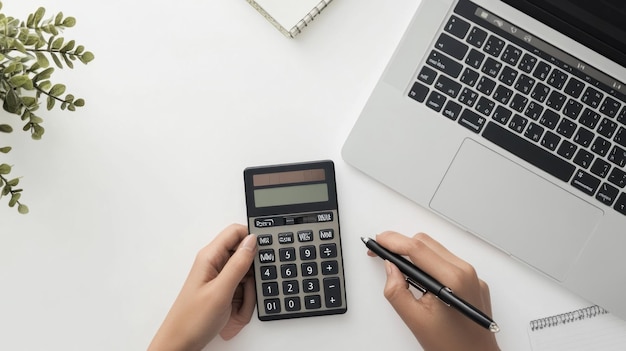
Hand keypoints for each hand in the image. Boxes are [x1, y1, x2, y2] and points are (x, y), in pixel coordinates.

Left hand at [148, 224, 256, 350]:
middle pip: (246, 257)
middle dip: (252, 276)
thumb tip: (252, 240)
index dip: (252, 240)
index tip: (262, 257)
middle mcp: (215, 264)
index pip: (237, 232)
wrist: (181, 344)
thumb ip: (238, 263)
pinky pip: (244, 292)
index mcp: (210, 257)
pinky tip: (234, 312)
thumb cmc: (191, 320)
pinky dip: (244, 303)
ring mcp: (221, 279)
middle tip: (244, 291)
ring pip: (248, 277)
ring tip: (235, 306)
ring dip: (248, 293)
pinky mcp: (224, 291)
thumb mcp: (220, 291)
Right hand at [368, 231, 499, 350]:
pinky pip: (446, 261)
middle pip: (426, 243)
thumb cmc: (452, 346)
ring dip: (414, 253)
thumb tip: (390, 267)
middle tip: (382, 254)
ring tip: (399, 268)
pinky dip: (429, 263)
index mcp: (452, 279)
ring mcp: (472, 275)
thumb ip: (397, 290)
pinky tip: (420, 278)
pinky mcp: (473, 281)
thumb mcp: (415, 320)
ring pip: (436, 249)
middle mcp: (466, 272)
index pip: (416, 248)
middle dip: (400, 244)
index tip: (377, 241)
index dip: (392, 241)